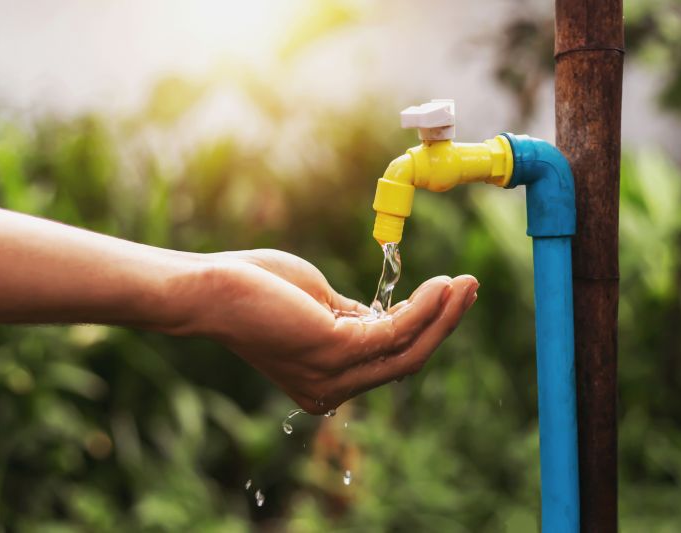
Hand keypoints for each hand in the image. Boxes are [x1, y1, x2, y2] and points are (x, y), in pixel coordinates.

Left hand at [164, 249, 478, 413]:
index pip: (386, 362)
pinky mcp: (334, 351)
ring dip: (443, 316)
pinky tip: (440, 285)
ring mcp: (333, 375)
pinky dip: (423, 308)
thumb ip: (353, 317)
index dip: (422, 330)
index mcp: (325, 381)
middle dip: (443, 326)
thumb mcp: (316, 305)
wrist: (210, 289)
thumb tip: (388, 314)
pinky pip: (395, 331)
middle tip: (470, 289)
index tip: (445, 296)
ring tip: (466, 283)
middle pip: (406, 362)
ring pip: (408, 351)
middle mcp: (332, 389)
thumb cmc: (254, 289)